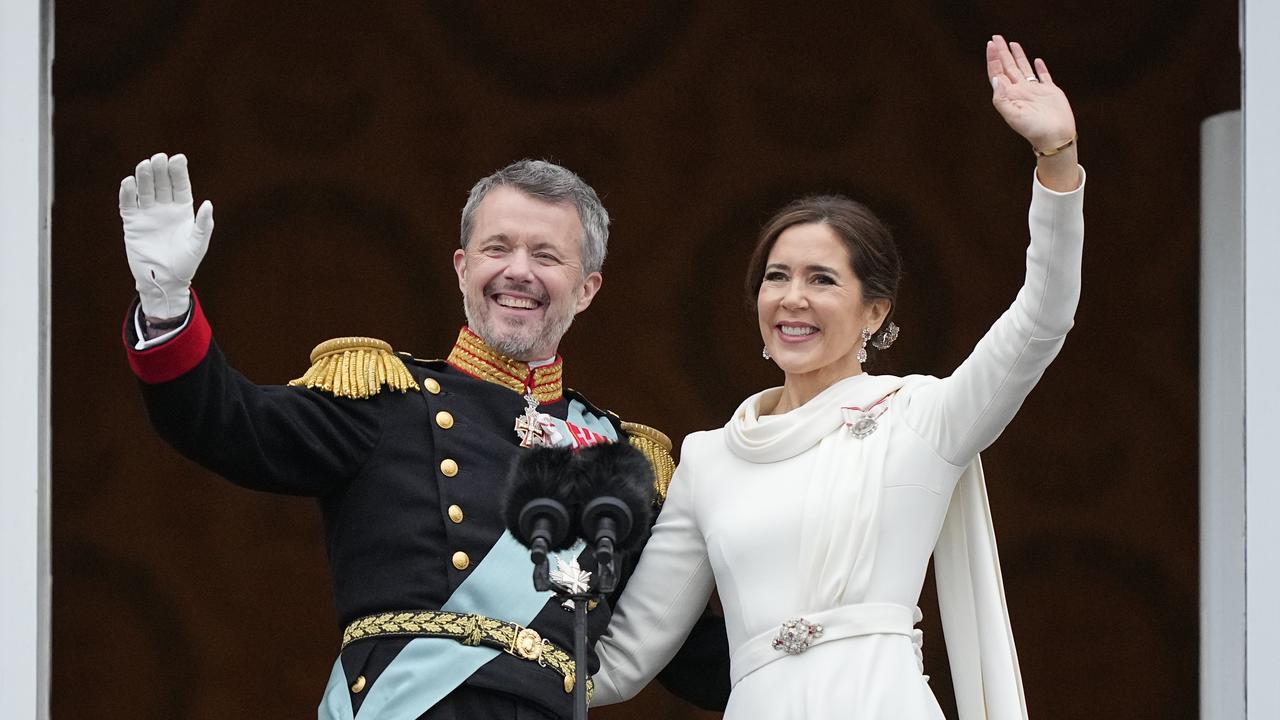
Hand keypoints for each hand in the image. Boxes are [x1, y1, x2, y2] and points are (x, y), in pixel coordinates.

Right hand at [119, 152, 213, 319]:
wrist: (165, 281)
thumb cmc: (186, 264)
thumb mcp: (198, 245)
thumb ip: (203, 225)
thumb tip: (208, 204)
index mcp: (183, 210)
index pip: (181, 186)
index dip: (179, 172)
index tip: (178, 158)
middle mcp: (165, 208)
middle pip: (162, 184)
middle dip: (160, 170)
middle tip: (159, 158)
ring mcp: (148, 214)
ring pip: (145, 190)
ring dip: (144, 177)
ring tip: (145, 165)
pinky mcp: (133, 223)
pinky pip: (128, 204)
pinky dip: (127, 193)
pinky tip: (129, 182)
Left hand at [986, 35, 1075, 151]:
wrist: (1055, 137)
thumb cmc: (1033, 129)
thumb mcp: (1013, 115)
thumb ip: (1001, 98)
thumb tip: (996, 79)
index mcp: (1010, 95)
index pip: (998, 73)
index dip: (993, 59)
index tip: (990, 44)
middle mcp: (1021, 91)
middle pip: (1008, 67)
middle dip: (1001, 52)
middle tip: (996, 37)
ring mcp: (1035, 91)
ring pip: (1024, 68)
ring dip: (1017, 56)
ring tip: (1012, 43)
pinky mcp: (1050, 92)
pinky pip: (1043, 76)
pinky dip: (1039, 68)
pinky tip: (1036, 61)